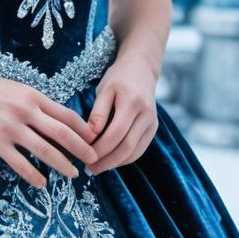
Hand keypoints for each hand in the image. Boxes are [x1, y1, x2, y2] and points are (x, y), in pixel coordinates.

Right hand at [0, 67, 98, 189]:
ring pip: (44, 150)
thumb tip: (59, 121)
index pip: (65, 114)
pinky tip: (41, 182)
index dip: (82, 129)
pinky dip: (33, 175)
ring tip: (73, 174)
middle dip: (80, 149)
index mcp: (32, 96)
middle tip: (93, 160)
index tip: (94, 140)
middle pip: (61, 133)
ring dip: (61, 164)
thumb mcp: (17, 89)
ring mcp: (10, 128)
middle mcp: (24, 111)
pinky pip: (19, 163)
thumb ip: (37, 103)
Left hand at [84, 52, 159, 174]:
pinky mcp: (153, 128)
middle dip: (107, 162)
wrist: (142, 68)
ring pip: (135, 152)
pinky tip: (111, 160)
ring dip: (116, 163)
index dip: (100, 149)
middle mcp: (146, 115)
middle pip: (127, 147)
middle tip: (89, 169)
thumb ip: (98, 112)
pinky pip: (139, 149)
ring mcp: (152, 123)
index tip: (84, 157)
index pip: (116, 133)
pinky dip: (125, 158)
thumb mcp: (104, 88)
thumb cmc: (118, 77)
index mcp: (132, 102)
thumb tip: (90, 135)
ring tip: (97, 167)